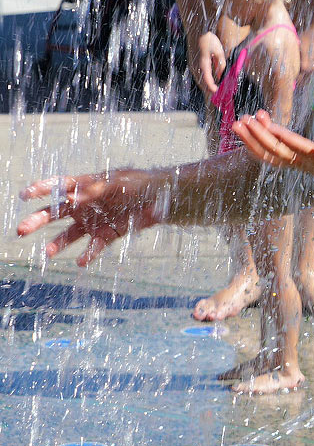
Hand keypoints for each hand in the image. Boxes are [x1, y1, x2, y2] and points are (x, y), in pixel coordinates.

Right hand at [17, 171, 161, 265]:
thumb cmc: (138, 183)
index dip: (41, 189)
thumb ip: (96, 190)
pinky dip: (88, 254)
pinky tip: (82, 262)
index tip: (24, 195)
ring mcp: (94, 221)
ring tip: (48, 252)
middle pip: (55, 213)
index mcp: (85, 186)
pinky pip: (94, 246)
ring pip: (70, 234)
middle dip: (37, 220)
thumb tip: (73, 195)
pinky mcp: (107, 234)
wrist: (161, 199)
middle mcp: (84, 205)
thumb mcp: (118, 183)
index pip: (59, 186)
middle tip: (20, 230)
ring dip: (58, 243)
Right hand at [192, 32, 226, 94]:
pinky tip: (210, 79)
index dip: (211, 86)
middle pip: (202, 80)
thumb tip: (221, 73)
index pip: (207, 78)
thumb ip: (220, 63)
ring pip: (200, 77)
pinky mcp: (194, 61)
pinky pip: (199, 72)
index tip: (216, 91)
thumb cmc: (209, 39)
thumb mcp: (219, 51)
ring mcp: (193, 63)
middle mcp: (196, 64)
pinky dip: (204, 77)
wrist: (198, 30)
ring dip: (206, 83)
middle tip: (216, 93)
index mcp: (203, 62)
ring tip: (214, 88)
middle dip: (209, 87)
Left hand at [233, 110, 313, 184]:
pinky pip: (277, 156)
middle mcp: (308, 165)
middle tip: (241, 120)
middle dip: (256, 138)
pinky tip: (258, 129)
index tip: (260, 121)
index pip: (293, 147)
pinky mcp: (304, 162)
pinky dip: (263, 144)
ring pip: (272, 157)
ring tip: (241, 122)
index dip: (276, 135)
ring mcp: (304, 165)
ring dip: (254, 142)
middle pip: (275, 154)